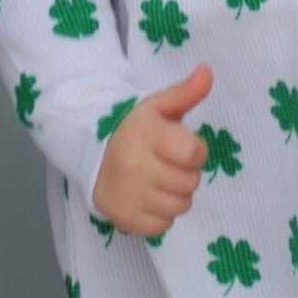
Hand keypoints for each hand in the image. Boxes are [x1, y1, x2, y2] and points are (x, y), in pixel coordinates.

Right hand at [92, 65, 212, 236]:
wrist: (89, 150)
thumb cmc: (133, 127)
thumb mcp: (157, 105)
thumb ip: (185, 92)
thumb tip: (207, 72)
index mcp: (148, 135)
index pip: (194, 153)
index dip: (195, 151)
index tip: (182, 145)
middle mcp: (137, 167)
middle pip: (190, 182)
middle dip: (185, 172)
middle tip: (166, 162)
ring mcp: (130, 195)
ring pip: (179, 206)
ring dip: (175, 195)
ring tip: (158, 179)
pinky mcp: (124, 218)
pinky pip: (162, 225)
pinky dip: (160, 214)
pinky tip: (148, 197)